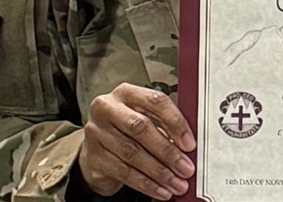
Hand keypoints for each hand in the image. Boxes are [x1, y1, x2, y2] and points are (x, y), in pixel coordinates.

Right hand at [78, 83, 196, 199]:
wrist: (96, 148)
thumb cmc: (126, 130)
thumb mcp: (145, 119)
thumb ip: (164, 127)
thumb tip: (187, 149)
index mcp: (126, 93)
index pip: (155, 101)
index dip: (175, 122)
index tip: (189, 143)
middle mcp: (107, 108)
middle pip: (141, 128)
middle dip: (168, 151)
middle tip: (186, 168)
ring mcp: (96, 132)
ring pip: (132, 153)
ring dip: (159, 172)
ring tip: (176, 183)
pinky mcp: (92, 156)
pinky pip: (123, 172)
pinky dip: (145, 183)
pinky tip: (160, 190)